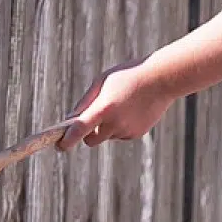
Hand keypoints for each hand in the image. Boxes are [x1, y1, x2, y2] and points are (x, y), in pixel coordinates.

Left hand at [58, 61, 174, 150]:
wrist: (162, 79)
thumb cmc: (128, 75)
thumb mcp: (102, 81)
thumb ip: (85, 102)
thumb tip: (71, 119)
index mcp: (104, 108)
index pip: (79, 130)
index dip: (67, 141)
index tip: (60, 146)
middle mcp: (115, 123)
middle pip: (91, 140)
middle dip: (87, 134)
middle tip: (89, 122)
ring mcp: (127, 130)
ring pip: (108, 136)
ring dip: (106, 126)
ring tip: (119, 105)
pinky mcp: (137, 133)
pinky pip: (121, 134)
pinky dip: (120, 126)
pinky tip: (130, 110)